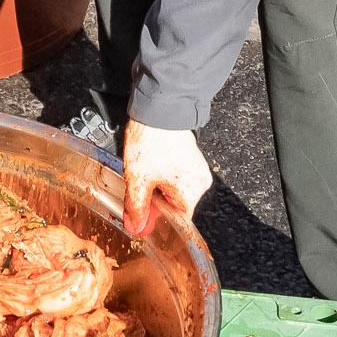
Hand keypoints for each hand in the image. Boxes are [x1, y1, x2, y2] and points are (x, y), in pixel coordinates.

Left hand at [123, 120, 212, 236]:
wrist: (157, 110)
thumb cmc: (153, 139)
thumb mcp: (138, 179)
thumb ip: (137, 207)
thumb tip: (136, 226)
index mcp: (193, 190)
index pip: (178, 221)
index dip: (157, 220)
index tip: (142, 216)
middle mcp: (199, 181)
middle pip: (174, 205)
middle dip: (154, 200)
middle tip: (139, 187)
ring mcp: (195, 168)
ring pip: (172, 189)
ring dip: (156, 187)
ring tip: (145, 172)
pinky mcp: (188, 158)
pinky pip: (174, 176)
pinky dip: (160, 175)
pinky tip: (150, 165)